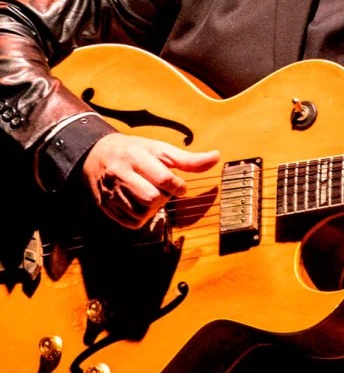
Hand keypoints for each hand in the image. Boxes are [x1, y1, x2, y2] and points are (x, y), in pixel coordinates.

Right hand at [81, 133, 220, 228]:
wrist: (98, 155)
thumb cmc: (136, 151)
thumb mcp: (161, 149)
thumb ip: (189, 159)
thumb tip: (216, 157)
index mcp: (137, 157)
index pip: (163, 178)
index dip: (178, 186)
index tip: (180, 185)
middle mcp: (121, 174)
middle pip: (152, 198)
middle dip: (164, 198)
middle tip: (163, 190)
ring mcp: (110, 192)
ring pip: (141, 213)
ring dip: (154, 209)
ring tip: (152, 196)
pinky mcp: (105, 206)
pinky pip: (131, 223)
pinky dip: (142, 218)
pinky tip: (142, 205)